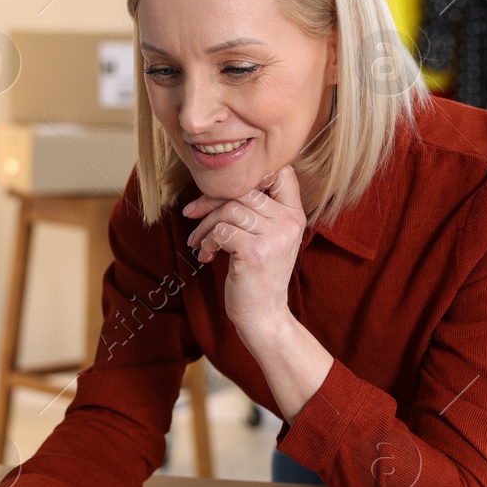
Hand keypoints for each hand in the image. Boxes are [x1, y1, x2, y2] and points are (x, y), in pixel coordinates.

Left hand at [183, 166, 305, 333]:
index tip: (226, 192)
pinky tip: (207, 255)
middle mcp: (289, 222)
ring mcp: (274, 237)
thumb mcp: (266, 237)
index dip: (251, 174)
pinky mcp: (255, 253)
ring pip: (229, 209)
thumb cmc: (258, 274)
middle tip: (192, 214)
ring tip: (200, 241)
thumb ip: (255, 210)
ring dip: (205, 224)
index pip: (282, 172)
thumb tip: (215, 183)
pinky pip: (221, 230)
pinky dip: (207, 241)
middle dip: (211, 200)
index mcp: (294, 214)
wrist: (263, 315)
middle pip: (244, 189)